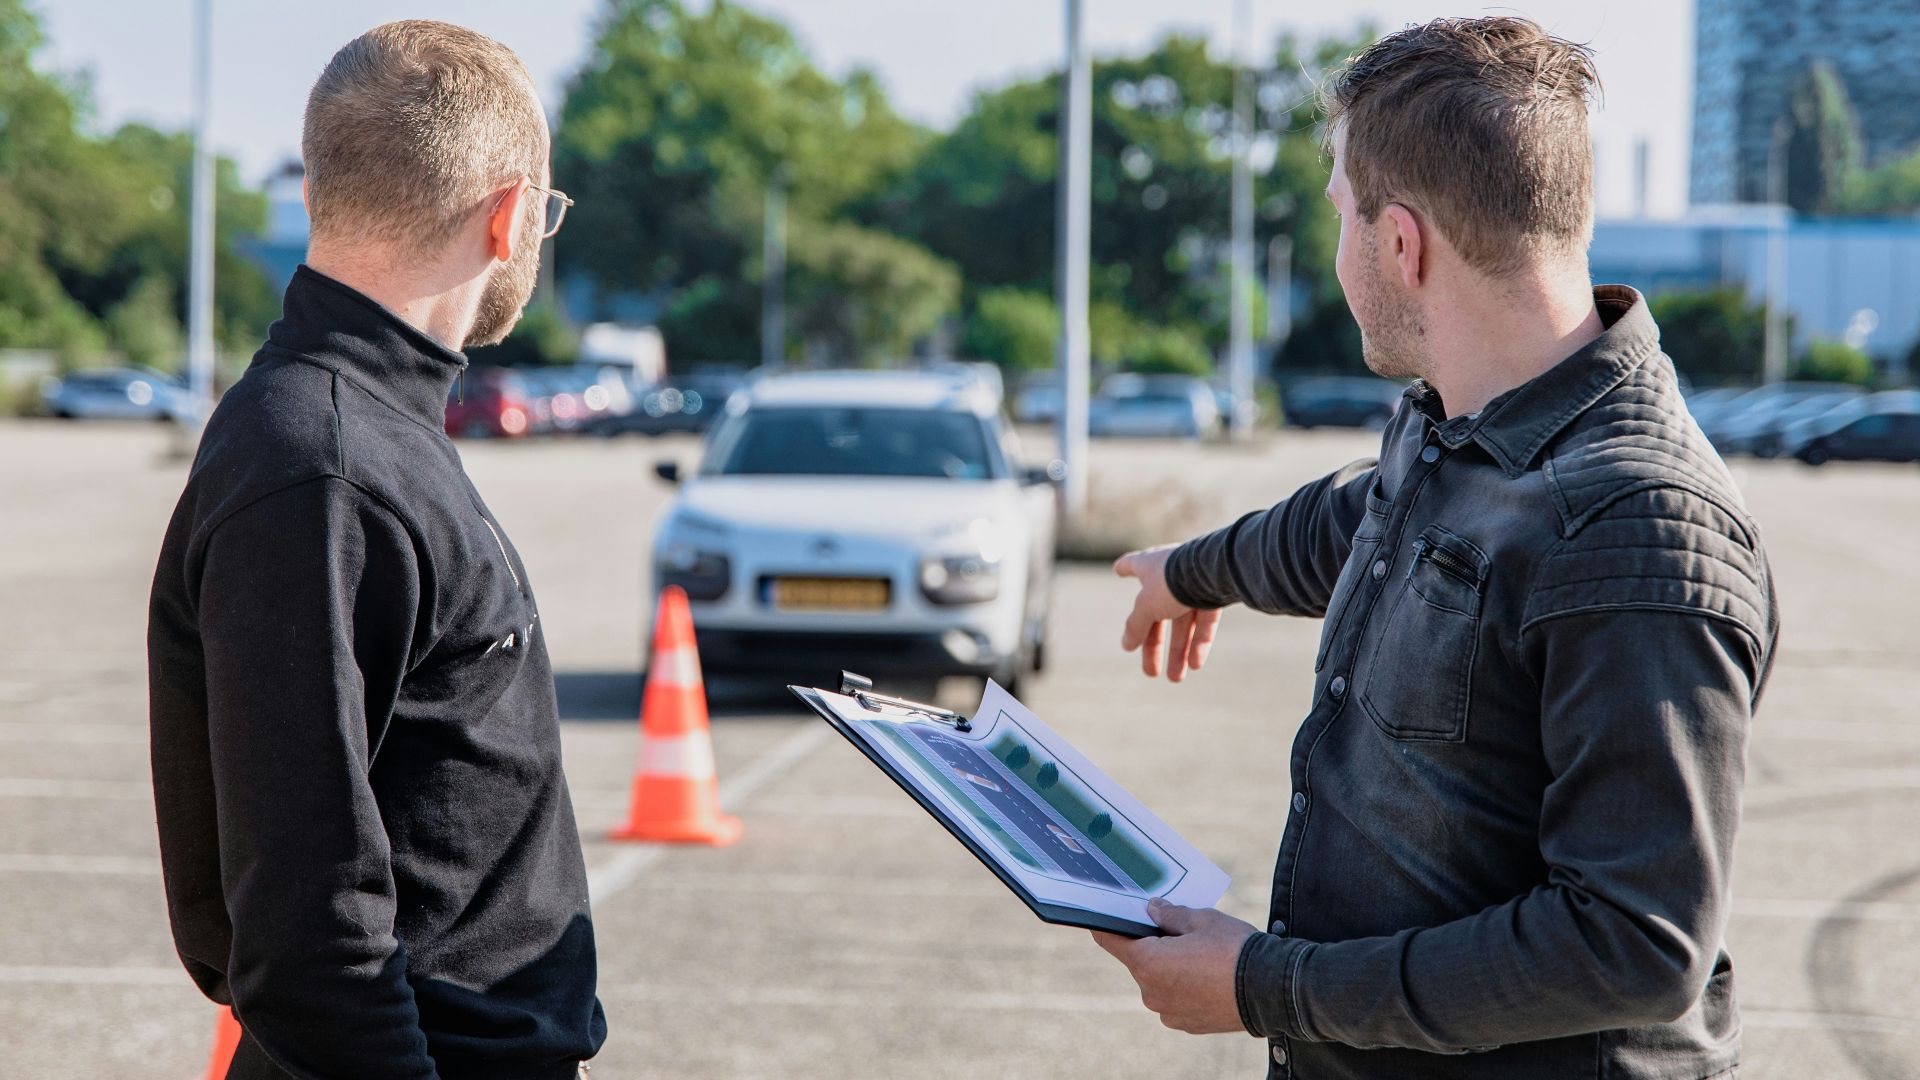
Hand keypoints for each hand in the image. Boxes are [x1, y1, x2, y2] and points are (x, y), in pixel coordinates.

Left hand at [1092, 898, 1257, 1033]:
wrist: (1272, 990)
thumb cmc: (1234, 949)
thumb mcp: (1202, 919)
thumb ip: (1170, 914)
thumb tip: (1152, 909)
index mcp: (1147, 963)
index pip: (1111, 940)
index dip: (1108, 924)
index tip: (1107, 913)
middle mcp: (1151, 992)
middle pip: (1140, 960)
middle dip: (1154, 944)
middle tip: (1180, 930)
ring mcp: (1168, 1012)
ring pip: (1159, 981)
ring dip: (1171, 967)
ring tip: (1202, 955)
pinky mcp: (1187, 1024)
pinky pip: (1176, 999)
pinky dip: (1185, 987)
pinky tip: (1209, 976)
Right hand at [1114, 545, 1220, 681]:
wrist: (1215, 572)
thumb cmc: (1173, 582)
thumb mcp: (1146, 606)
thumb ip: (1136, 626)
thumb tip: (1126, 644)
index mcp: (1149, 567)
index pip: (1132, 565)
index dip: (1124, 568)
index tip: (1117, 570)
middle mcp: (1171, 574)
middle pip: (1157, 614)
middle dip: (1154, 646)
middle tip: (1150, 672)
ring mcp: (1194, 585)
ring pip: (1183, 624)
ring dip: (1179, 652)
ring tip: (1175, 679)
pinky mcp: (1216, 596)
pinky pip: (1204, 624)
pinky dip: (1199, 644)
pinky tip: (1195, 665)